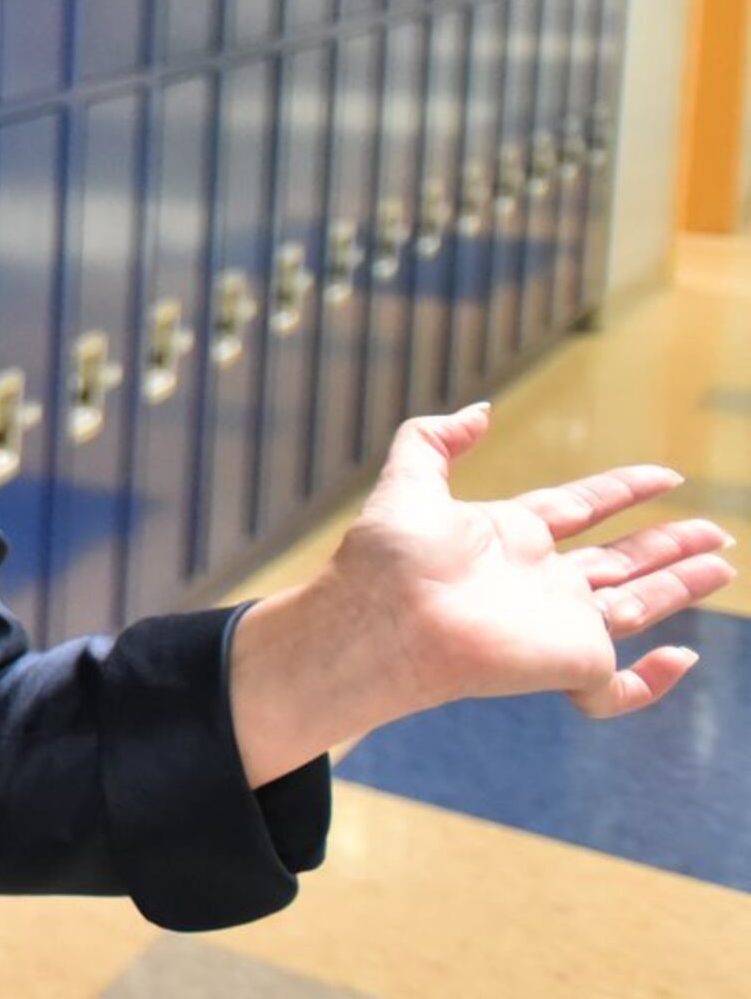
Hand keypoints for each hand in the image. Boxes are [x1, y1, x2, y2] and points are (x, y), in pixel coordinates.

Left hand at [230, 404, 732, 779]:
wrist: (383, 623)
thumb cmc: (389, 560)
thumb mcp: (407, 482)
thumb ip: (434, 438)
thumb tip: (479, 410)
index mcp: (510, 536)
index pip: (580, 509)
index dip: (623, 491)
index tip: (666, 475)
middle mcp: (541, 581)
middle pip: (620, 558)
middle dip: (667, 544)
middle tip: (717, 531)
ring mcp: (559, 626)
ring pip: (637, 605)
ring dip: (681, 585)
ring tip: (723, 561)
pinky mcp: (571, 668)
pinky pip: (619, 690)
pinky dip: (654, 682)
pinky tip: (681, 657)